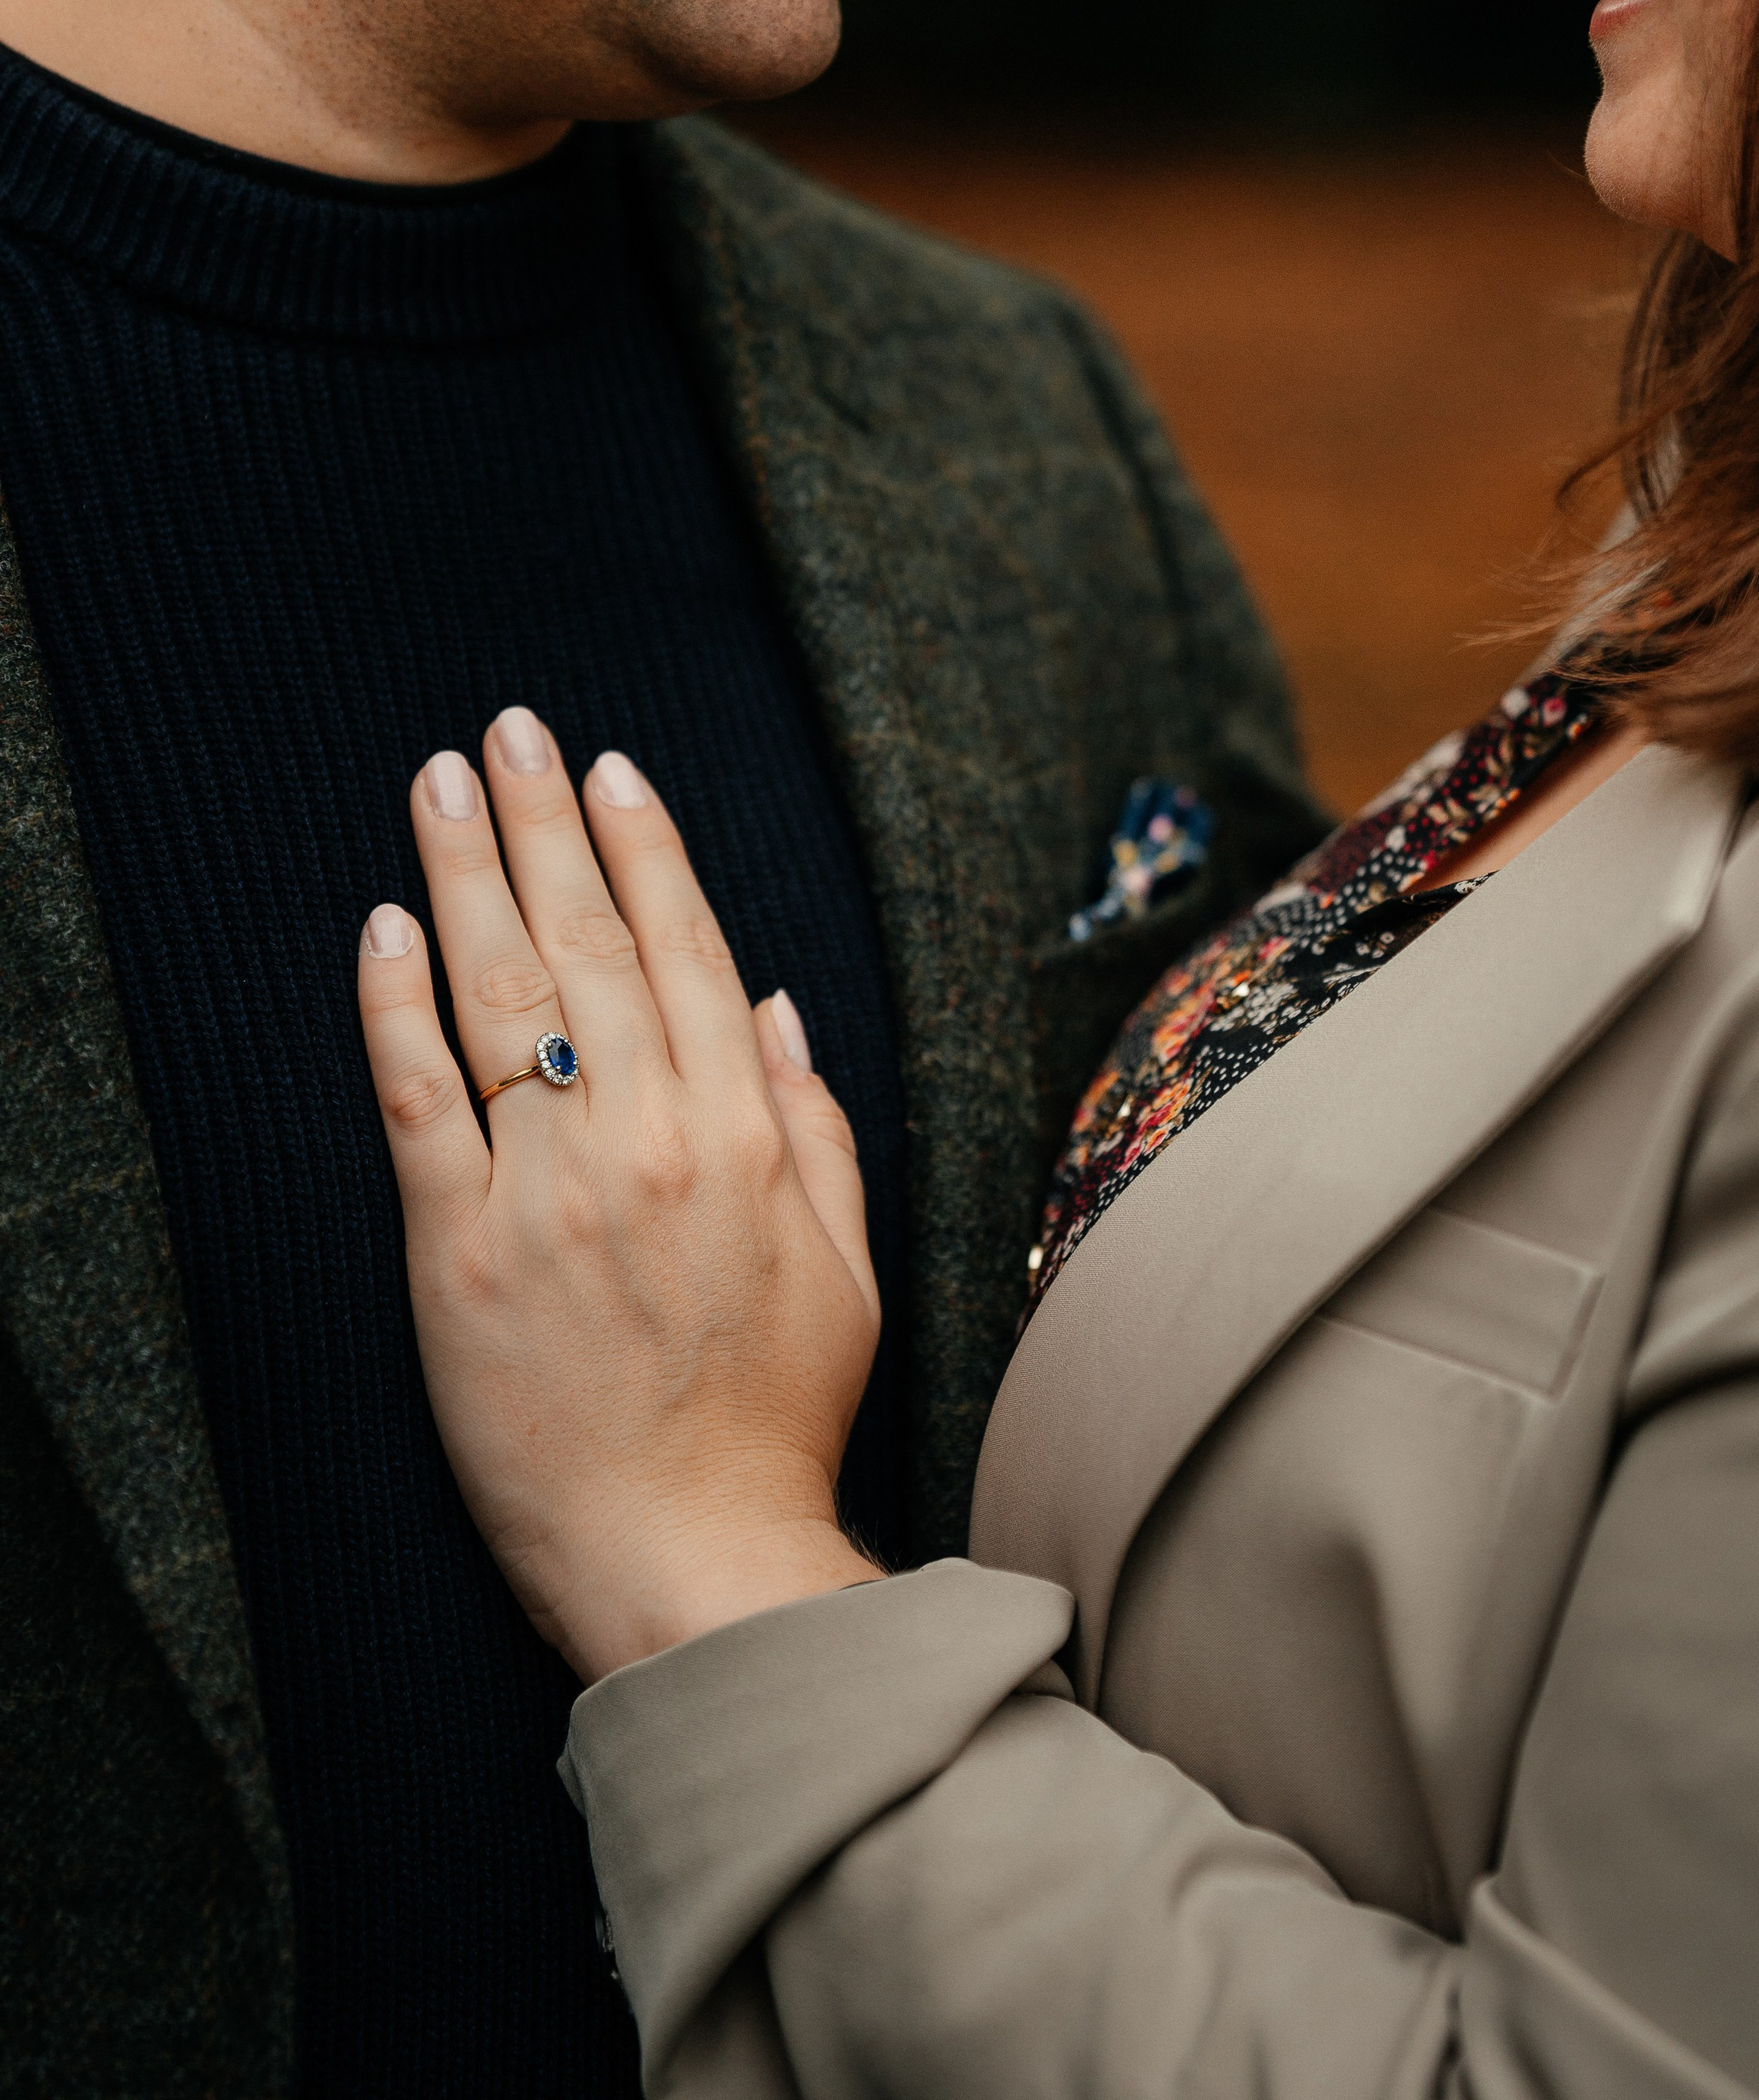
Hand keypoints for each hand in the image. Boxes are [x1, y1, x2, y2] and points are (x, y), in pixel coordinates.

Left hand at [357, 705, 882, 1682]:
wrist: (691, 1557)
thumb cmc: (777, 1420)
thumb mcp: (845, 1267)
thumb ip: (817, 1126)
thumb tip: (781, 1004)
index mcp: (744, 1135)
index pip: (688, 952)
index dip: (644, 850)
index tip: (610, 770)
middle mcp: (647, 1139)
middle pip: (586, 945)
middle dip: (546, 823)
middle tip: (511, 731)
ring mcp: (547, 1191)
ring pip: (499, 995)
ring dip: (466, 872)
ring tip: (441, 784)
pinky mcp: (457, 1253)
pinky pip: (418, 1102)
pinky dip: (395, 1007)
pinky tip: (383, 926)